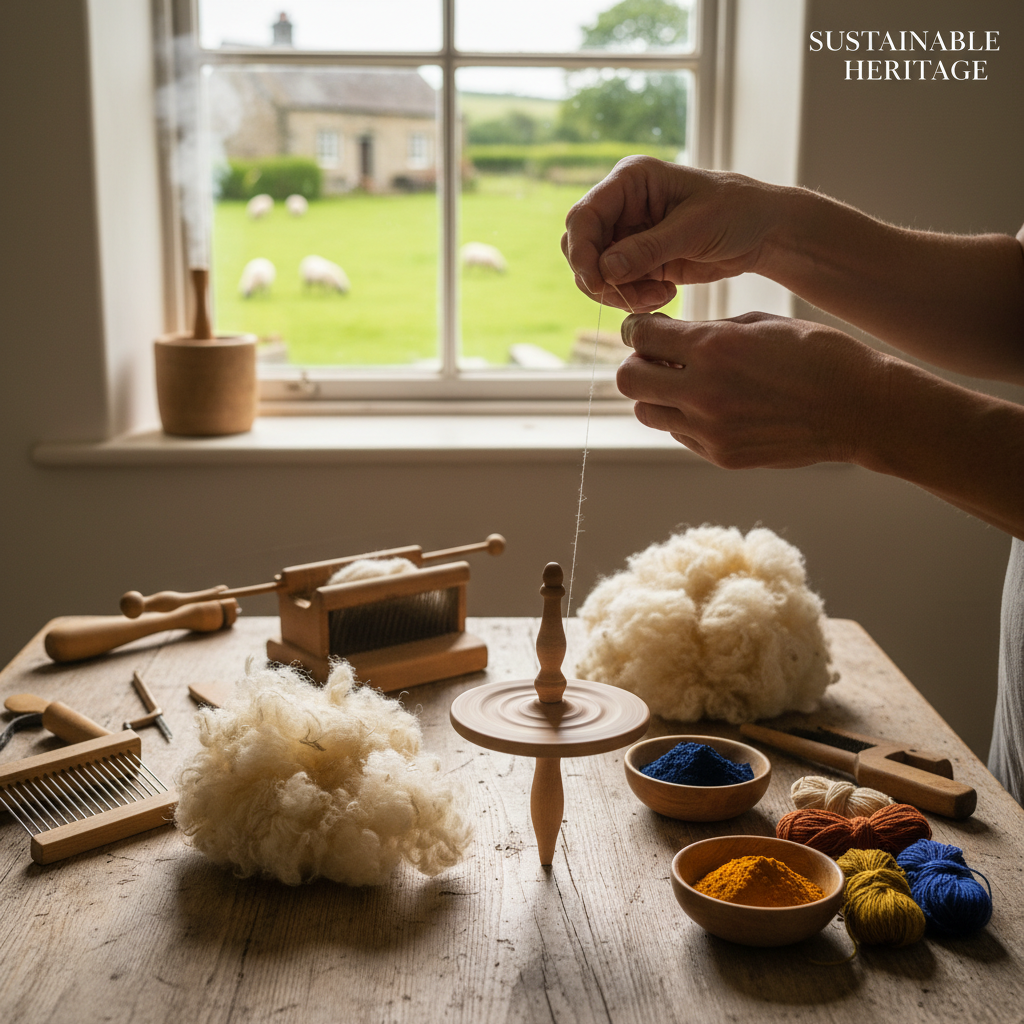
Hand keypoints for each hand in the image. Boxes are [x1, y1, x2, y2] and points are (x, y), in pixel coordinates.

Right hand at [561, 157, 779, 312]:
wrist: (760, 233)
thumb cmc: (735, 212)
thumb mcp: (695, 228)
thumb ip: (648, 248)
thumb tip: (605, 270)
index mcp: (630, 181)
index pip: (584, 216)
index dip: (582, 251)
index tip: (598, 283)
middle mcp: (620, 206)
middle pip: (579, 247)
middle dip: (599, 278)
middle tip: (629, 296)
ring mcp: (626, 236)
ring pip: (594, 273)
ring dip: (619, 293)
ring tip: (659, 297)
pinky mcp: (636, 262)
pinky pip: (616, 287)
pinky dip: (633, 299)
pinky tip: (666, 296)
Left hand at [616, 311, 891, 468]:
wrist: (860, 408)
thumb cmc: (817, 354)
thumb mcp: (761, 323)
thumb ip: (709, 330)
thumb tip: (671, 336)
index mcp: (715, 348)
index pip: (640, 337)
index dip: (638, 330)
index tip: (645, 329)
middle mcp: (704, 391)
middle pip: (628, 380)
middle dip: (637, 364)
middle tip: (656, 358)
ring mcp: (710, 430)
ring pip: (646, 412)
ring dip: (656, 396)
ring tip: (683, 385)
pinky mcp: (721, 455)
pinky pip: (679, 434)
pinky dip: (684, 419)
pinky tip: (713, 406)